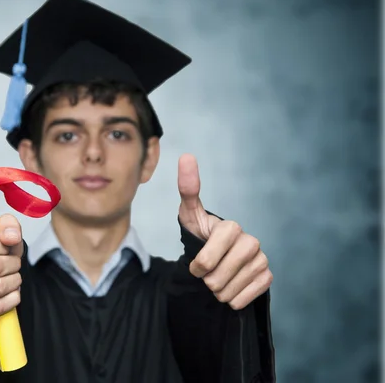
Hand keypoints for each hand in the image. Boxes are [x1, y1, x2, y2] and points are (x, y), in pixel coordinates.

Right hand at [0, 214, 23, 328]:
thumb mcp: (3, 235)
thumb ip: (8, 226)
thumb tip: (10, 237)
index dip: (3, 247)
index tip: (8, 248)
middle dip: (13, 265)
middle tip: (14, 265)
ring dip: (14, 282)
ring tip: (13, 279)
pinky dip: (11, 299)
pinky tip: (10, 294)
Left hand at [177, 154, 272, 309]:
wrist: (215, 261)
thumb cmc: (201, 235)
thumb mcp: (190, 215)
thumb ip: (188, 189)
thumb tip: (186, 155)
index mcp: (231, 227)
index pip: (210, 255)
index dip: (200, 263)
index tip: (195, 266)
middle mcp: (250, 242)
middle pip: (219, 276)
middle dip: (207, 280)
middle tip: (206, 272)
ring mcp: (261, 260)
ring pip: (230, 290)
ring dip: (218, 291)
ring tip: (218, 278)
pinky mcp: (267, 277)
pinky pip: (245, 298)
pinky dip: (234, 299)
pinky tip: (231, 287)